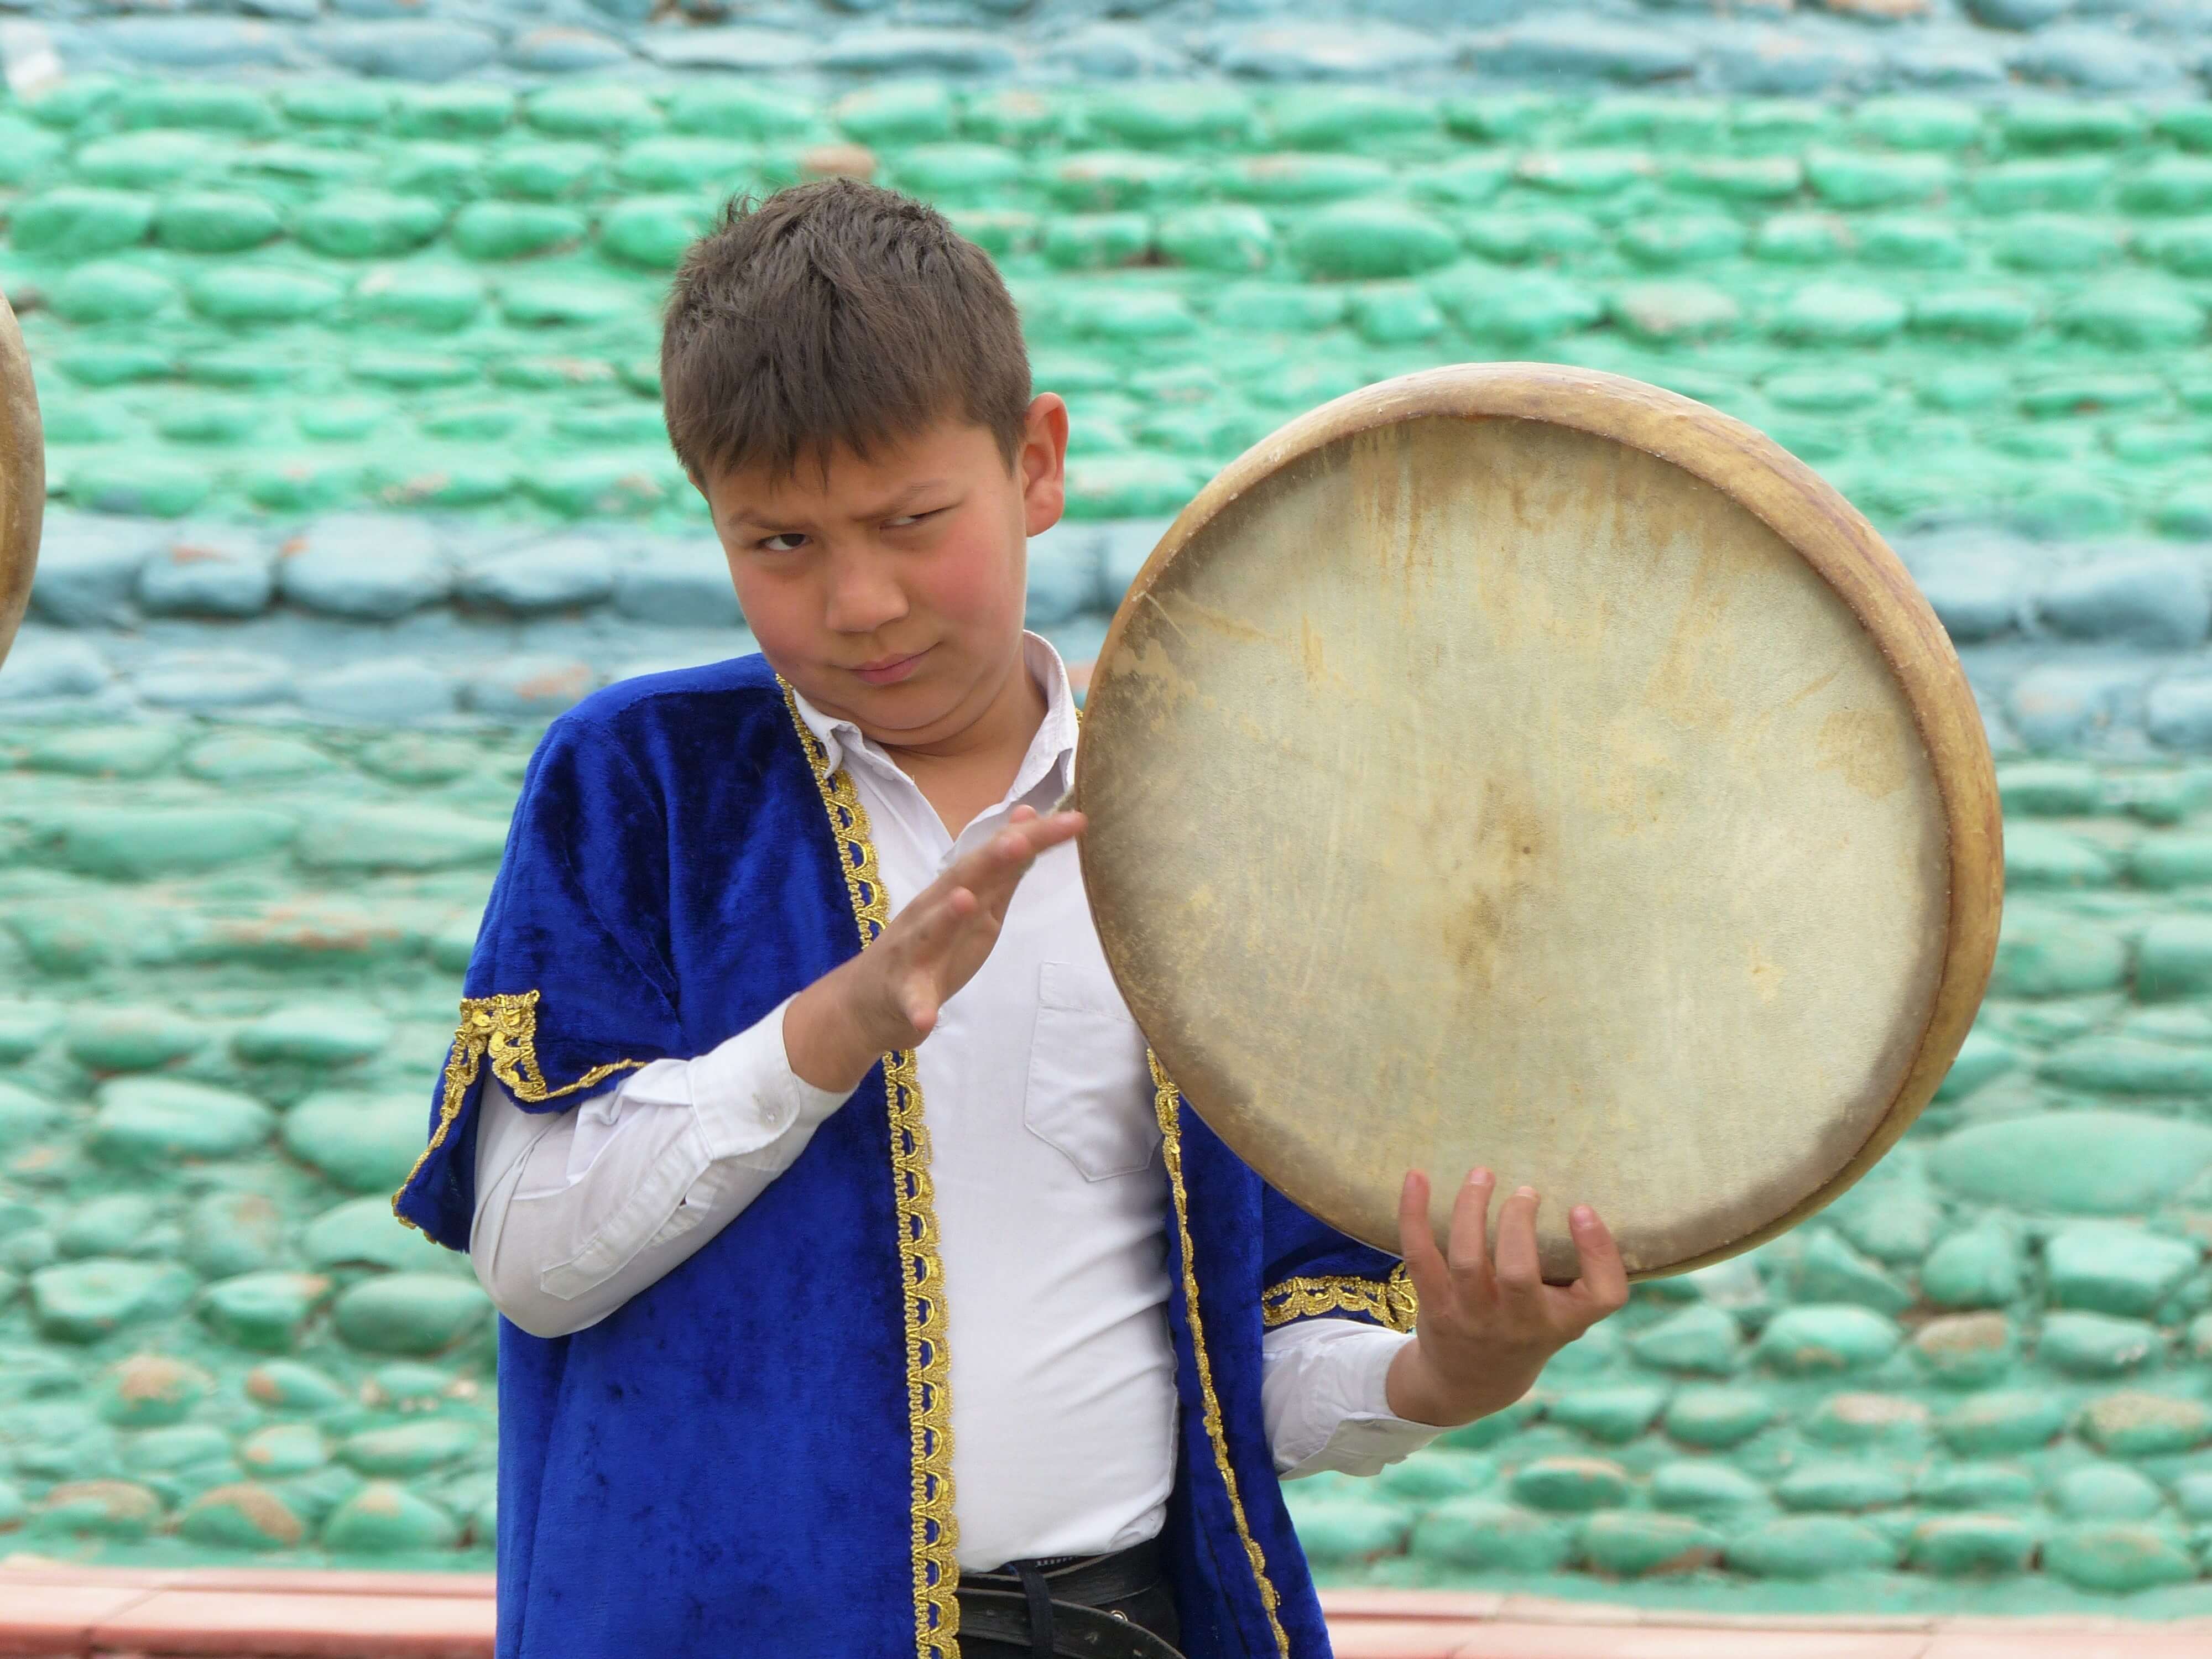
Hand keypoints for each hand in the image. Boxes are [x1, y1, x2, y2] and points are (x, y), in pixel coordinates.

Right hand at [783, 806, 1084, 1092]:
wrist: (870, 1002)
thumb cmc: (928, 948)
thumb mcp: (973, 905)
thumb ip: (1000, 868)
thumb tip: (1028, 820)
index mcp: (955, 892)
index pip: (996, 857)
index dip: (1033, 838)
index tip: (1075, 821)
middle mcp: (933, 913)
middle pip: (964, 881)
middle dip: (992, 860)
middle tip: (1022, 839)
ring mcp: (914, 954)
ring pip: (930, 932)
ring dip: (947, 916)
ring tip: (966, 900)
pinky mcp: (903, 995)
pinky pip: (911, 1002)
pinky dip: (918, 1008)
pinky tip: (927, 1018)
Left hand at [1385, 1167, 1629, 1428]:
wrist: (1472, 1383)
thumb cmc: (1529, 1330)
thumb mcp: (1567, 1314)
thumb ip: (1582, 1272)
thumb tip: (1580, 1206)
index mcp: (1562, 1322)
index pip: (1602, 1296)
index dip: (1598, 1250)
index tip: (1581, 1208)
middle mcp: (1518, 1324)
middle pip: (1519, 1274)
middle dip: (1518, 1222)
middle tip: (1525, 1191)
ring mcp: (1472, 1316)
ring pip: (1467, 1260)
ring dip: (1471, 1209)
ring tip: (1482, 1174)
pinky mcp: (1434, 1305)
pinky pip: (1420, 1256)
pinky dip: (1414, 1215)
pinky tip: (1416, 1178)